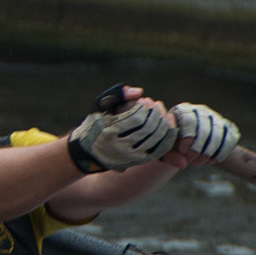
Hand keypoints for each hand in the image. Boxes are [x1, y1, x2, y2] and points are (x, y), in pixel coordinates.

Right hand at [64, 97, 178, 171]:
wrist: (87, 152)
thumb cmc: (95, 124)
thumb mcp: (100, 106)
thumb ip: (118, 94)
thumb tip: (139, 92)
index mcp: (108, 132)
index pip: (136, 118)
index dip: (144, 107)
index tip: (144, 100)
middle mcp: (119, 147)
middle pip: (148, 129)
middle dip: (156, 114)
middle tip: (155, 104)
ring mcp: (129, 157)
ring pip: (156, 140)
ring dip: (163, 124)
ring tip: (161, 113)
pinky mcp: (137, 162)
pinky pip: (159, 151)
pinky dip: (166, 138)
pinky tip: (168, 126)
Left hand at [170, 100, 238, 164]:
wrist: (185, 143)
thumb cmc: (170, 146)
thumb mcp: (165, 150)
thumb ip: (170, 157)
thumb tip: (183, 164)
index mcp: (182, 110)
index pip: (189, 122)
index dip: (187, 140)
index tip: (182, 152)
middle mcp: (200, 110)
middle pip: (205, 130)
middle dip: (198, 150)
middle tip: (191, 161)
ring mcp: (215, 117)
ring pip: (218, 135)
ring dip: (209, 153)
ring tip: (199, 162)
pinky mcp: (226, 126)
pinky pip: (229, 139)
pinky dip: (221, 153)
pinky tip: (211, 161)